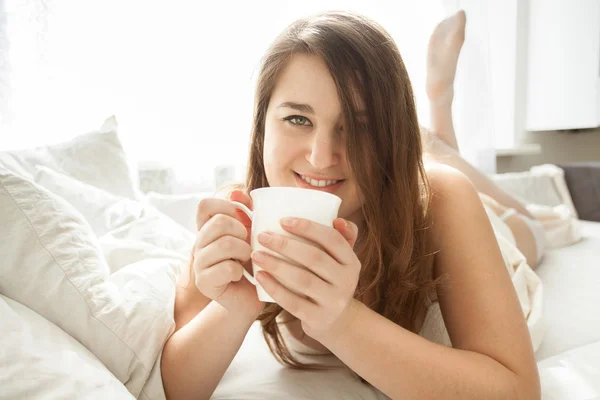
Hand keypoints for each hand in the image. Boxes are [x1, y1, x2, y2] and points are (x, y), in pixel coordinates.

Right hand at [192, 190, 263, 317]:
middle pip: (220, 223)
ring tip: (245, 261)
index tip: (242, 220)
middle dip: (242, 233)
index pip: (205, 205)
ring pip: (225, 244)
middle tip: (247, 246)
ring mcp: (198, 263)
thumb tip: (238, 192)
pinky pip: (227, 267)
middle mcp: (198, 244)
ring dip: (244, 252)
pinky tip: (240, 276)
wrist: (249, 299)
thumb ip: (246, 213)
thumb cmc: (252, 263)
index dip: (227, 207)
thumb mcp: (252, 234)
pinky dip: (240, 272)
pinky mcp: (204, 282)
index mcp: (207, 229)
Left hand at [251, 217, 360, 340]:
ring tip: (256, 254)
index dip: (308, 227)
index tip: (282, 220)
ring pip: (302, 279)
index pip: (332, 238)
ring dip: (276, 265)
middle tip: (263, 236)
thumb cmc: (330, 281)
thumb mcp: (340, 261)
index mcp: (351, 261)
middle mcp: (347, 281)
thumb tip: (336, 218)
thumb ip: (340, 237)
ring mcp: (333, 301)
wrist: (336, 322)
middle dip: (285, 245)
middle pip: (314, 257)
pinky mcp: (318, 318)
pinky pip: (293, 302)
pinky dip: (274, 288)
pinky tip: (260, 277)